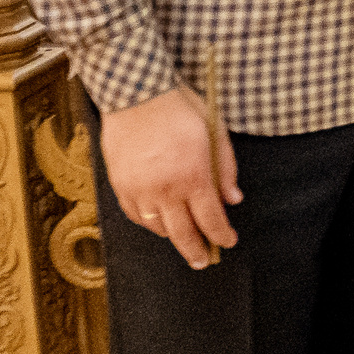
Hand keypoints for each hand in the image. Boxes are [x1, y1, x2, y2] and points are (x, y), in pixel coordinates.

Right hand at [100, 85, 239, 267]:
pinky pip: (135, 215)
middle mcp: (165, 188)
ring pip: (157, 227)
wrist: (135, 92)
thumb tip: (233, 199)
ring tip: (183, 239)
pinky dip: (149, 223)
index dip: (221, 235)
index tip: (228, 242)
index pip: (211, 219)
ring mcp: (139, 189)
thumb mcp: (215, 132)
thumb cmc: (179, 107)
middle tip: (204, 260)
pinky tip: (158, 223)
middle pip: (183, 233)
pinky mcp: (120, 185)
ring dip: (173, 236)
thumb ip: (225, 169)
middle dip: (197, 251)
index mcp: (193, 176)